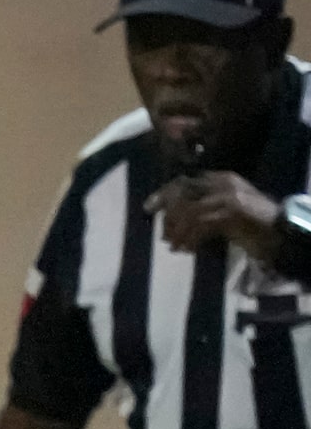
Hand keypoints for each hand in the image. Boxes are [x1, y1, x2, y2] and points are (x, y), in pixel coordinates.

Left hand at [146, 172, 281, 256]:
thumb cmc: (251, 225)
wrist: (280, 232)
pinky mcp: (232, 213)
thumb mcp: (224, 211)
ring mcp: (228, 196)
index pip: (185, 181)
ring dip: (178, 232)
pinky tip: (186, 250)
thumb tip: (171, 218)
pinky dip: (190, 239)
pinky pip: (200, 225)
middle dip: (168, 216)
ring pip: (189, 211)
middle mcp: (223, 183)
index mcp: (221, 178)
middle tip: (163, 236)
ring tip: (175, 246)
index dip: (164, 194)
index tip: (148, 208)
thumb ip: (203, 207)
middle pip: (183, 194)